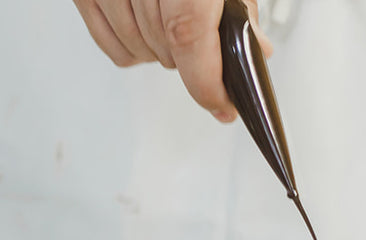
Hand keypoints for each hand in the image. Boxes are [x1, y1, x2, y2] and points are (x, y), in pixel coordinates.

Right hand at [72, 0, 272, 121]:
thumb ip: (237, 9)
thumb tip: (255, 50)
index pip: (188, 39)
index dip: (208, 82)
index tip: (224, 105)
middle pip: (167, 50)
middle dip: (193, 60)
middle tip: (209, 49)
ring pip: (136, 52)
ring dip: (161, 54)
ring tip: (174, 28)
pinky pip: (110, 44)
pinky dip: (131, 48)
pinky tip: (147, 31)